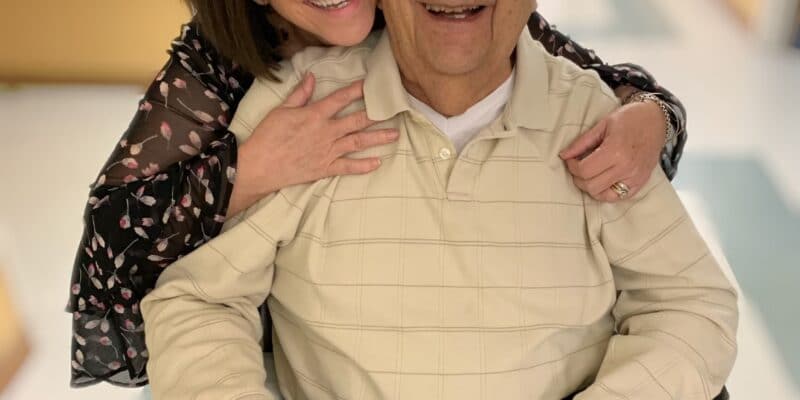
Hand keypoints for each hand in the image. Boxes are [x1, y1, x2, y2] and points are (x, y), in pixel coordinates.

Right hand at [228, 73, 399, 214]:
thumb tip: (311, 76)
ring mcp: (328, 151)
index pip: (340, 99)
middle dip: (377, 115)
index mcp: (315, 115)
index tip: (370, 84)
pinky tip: (377, 162)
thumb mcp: (281, 110)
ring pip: (358, 142)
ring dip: (378, 138)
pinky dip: (364, 166)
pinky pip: (348, 167)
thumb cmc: (268, 136)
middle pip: (357, 121)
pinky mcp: (325, 168)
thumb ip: (300, 94)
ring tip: (395, 135)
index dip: (356, 90)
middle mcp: (326, 132)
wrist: (260, 166)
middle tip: (394, 111)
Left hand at [559, 100, 666, 201]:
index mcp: (615, 150)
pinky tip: (603, 180)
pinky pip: (619, 197)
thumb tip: (563, 155)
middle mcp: (626, 167)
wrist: (656, 120)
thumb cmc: (629, 119)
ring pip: (603, 195)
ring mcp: (635, 177)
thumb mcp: (602, 125)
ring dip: (591, 187)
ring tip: (589, 175)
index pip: (584, 170)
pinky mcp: (641, 182)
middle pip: (591, 186)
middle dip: (578, 178)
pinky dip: (607, 192)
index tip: (570, 159)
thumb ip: (581, 142)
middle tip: (577, 167)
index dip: (572, 166)